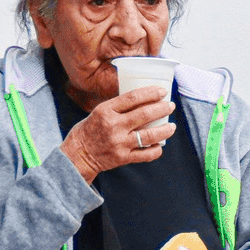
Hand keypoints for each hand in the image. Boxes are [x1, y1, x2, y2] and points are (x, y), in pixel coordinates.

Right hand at [60, 87, 176, 182]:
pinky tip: (160, 145)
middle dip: (162, 108)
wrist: (77, 155)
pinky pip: (146, 154)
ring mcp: (119, 143)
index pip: (133, 97)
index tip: (162, 92)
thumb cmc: (89, 130)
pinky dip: (156, 150)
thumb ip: (119, 107)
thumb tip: (145, 99)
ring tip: (172, 126)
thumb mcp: (100, 112)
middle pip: (145, 114)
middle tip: (170, 106)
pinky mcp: (122, 158)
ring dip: (165, 130)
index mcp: (106, 111)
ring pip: (150, 135)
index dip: (151, 93)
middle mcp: (113, 126)